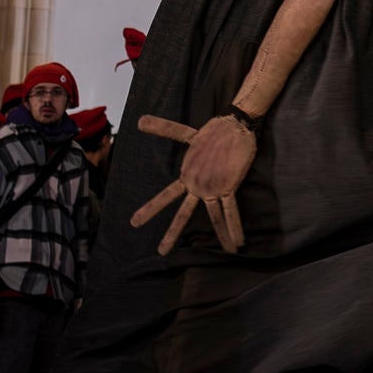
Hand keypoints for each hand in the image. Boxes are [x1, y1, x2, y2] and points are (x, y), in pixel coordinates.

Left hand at [131, 112, 257, 253]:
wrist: (234, 126)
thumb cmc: (213, 130)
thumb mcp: (187, 134)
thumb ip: (164, 129)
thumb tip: (138, 119)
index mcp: (186, 176)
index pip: (165, 197)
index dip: (150, 209)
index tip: (134, 223)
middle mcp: (197, 186)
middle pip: (182, 213)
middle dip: (172, 232)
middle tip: (161, 251)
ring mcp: (213, 188)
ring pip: (214, 217)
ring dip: (221, 236)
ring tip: (228, 253)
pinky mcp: (229, 187)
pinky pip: (232, 211)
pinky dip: (235, 228)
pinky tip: (238, 243)